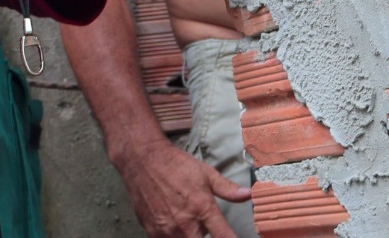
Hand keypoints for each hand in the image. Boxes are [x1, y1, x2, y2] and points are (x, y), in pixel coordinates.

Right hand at [114, 139, 249, 237]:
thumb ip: (227, 188)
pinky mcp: (152, 231)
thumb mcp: (205, 173)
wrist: (140, 158)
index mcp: (202, 208)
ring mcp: (166, 230)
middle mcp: (185, 223)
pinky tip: (175, 225)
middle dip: (208, 235)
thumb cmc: (174, 164)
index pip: (225, 237)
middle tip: (205, 225)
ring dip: (192, 236)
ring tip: (189, 223)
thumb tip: (248, 195)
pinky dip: (175, 236)